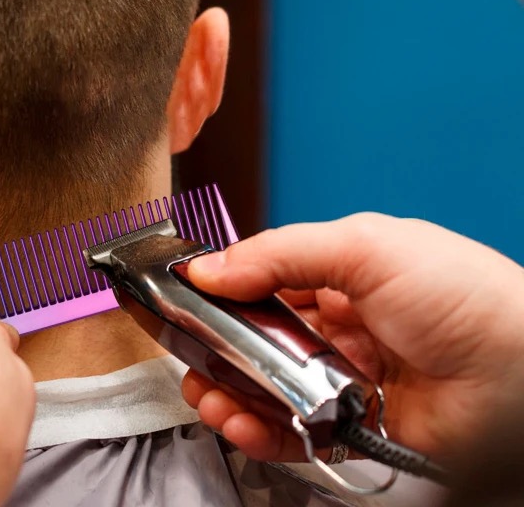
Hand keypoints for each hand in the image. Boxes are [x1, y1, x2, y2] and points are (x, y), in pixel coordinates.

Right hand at [181, 213, 523, 463]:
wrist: (523, 375)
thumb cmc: (463, 294)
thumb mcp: (363, 246)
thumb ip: (280, 253)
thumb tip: (210, 267)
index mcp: (342, 273)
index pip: (265, 278)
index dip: (224, 288)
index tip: (186, 298)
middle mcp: (341, 326)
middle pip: (259, 336)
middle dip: (217, 345)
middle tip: (187, 351)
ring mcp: (346, 378)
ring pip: (269, 386)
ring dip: (228, 390)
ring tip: (203, 391)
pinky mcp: (355, 428)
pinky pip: (295, 431)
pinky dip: (259, 429)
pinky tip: (236, 418)